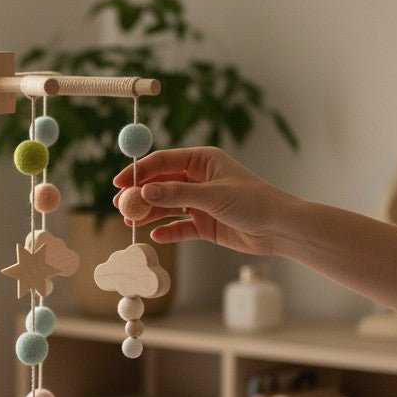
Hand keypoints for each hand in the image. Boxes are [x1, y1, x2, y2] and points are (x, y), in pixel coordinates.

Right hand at [113, 147, 295, 255]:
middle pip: (160, 184)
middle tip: (120, 206)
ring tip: (130, 223)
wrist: (278, 229)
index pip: (163, 162)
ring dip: (149, 213)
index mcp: (202, 161)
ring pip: (166, 206)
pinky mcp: (204, 224)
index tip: (119, 182)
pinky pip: (178, 227)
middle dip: (140, 195)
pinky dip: (167, 231)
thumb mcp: (212, 195)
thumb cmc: (252, 202)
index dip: (139, 171)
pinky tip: (156, 236)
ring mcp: (200, 202)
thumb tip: (145, 191)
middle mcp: (199, 179)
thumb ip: (177, 194)